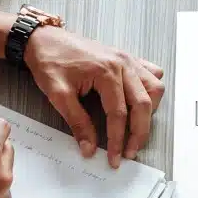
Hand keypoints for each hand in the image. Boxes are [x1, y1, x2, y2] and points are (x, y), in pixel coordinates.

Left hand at [23, 26, 166, 165]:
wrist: (43, 39)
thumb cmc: (49, 61)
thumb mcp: (58, 95)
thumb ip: (77, 122)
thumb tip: (89, 148)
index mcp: (106, 72)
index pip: (119, 114)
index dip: (117, 140)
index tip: (114, 158)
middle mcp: (122, 63)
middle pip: (143, 104)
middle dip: (139, 133)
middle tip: (129, 152)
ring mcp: (127, 59)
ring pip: (154, 88)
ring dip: (149, 111)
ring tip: (136, 128)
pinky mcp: (125, 58)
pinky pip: (150, 74)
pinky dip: (150, 90)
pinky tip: (140, 102)